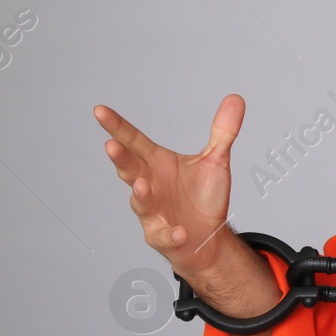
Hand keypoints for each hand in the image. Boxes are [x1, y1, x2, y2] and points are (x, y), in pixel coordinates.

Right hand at [94, 94, 245, 280]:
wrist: (208, 238)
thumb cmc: (204, 197)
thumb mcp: (216, 161)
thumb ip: (223, 132)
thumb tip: (235, 98)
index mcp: (157, 164)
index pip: (134, 141)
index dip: (117, 127)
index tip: (99, 110)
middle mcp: (149, 185)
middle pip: (130, 169)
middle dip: (120, 158)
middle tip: (111, 144)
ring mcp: (153, 212)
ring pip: (140, 202)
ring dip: (140, 194)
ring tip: (141, 184)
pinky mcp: (162, 237)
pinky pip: (164, 236)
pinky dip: (170, 234)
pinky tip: (179, 232)